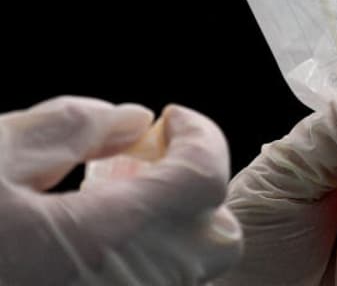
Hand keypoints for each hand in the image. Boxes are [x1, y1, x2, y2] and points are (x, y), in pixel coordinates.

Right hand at [0, 98, 243, 284]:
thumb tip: (131, 118)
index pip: (206, 178)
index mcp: (108, 235)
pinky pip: (152, 282)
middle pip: (217, 237)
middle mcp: (129, 283)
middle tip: (147, 161)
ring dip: (170, 222)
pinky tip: (89, 233)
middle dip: (197, 188)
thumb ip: (68, 129)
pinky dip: (143, 251)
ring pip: (186, 265)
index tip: (172, 118)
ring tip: (109, 195)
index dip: (201, 135)